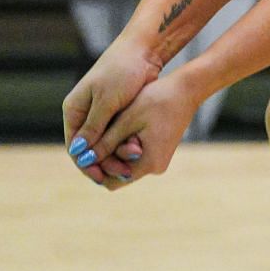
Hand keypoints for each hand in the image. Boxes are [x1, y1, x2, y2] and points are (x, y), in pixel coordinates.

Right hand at [63, 39, 158, 186]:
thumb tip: (79, 152)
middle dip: (102, 163)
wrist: (142, 52)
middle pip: (88, 148)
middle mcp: (84, 114)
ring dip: (114, 158)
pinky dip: (123, 147)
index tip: (101, 177)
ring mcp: (101, 114)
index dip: (86, 164)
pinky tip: (135, 158)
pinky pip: (117, 136)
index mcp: (74, 110)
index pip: (74, 146)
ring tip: (129, 171)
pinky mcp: (118, 113)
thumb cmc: (121, 72)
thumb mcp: (106, 101)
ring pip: (104, 145)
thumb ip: (94, 126)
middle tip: (119, 177)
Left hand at [80, 70, 202, 190]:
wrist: (187, 89)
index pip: (111, 181)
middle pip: (117, 174)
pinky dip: (122, 145)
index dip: (94, 170)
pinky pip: (133, 155)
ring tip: (110, 127)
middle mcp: (155, 167)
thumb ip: (105, 142)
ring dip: (112, 150)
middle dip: (102, 159)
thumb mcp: (127, 120)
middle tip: (94, 137)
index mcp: (149, 163)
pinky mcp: (159, 151)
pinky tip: (119, 127)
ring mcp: (158, 160)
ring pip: (124, 164)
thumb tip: (82, 159)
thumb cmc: (158, 100)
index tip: (82, 152)